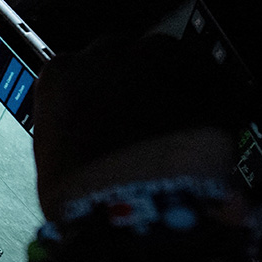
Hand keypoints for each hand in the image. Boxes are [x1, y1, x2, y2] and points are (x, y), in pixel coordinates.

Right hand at [32, 34, 237, 219]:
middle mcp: (108, 56)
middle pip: (123, 52)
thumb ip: (68, 131)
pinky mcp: (204, 75)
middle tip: (140, 118)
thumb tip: (83, 138)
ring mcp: (159, 60)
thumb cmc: (87, 195)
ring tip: (173, 124)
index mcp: (62, 75)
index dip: (94, 92)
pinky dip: (206, 97)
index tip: (102, 111)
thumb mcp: (53, 158)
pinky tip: (199, 129)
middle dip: (132, 80)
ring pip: (167, 56)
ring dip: (170, 82)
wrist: (137, 209)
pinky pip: (208, 77)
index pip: (77, 67)